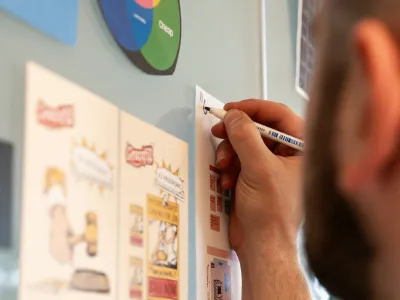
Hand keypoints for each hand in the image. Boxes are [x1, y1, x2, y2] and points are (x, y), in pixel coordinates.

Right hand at [212, 100, 303, 255]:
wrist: (261, 245)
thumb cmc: (271, 212)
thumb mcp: (259, 168)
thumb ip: (245, 136)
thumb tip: (233, 114)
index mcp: (300, 149)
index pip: (278, 115)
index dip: (253, 108)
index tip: (230, 109)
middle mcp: (287, 154)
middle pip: (258, 128)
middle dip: (235, 133)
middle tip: (218, 131)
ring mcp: (270, 165)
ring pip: (244, 143)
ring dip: (229, 152)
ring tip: (224, 166)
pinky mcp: (255, 176)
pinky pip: (238, 159)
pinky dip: (229, 166)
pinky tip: (227, 181)